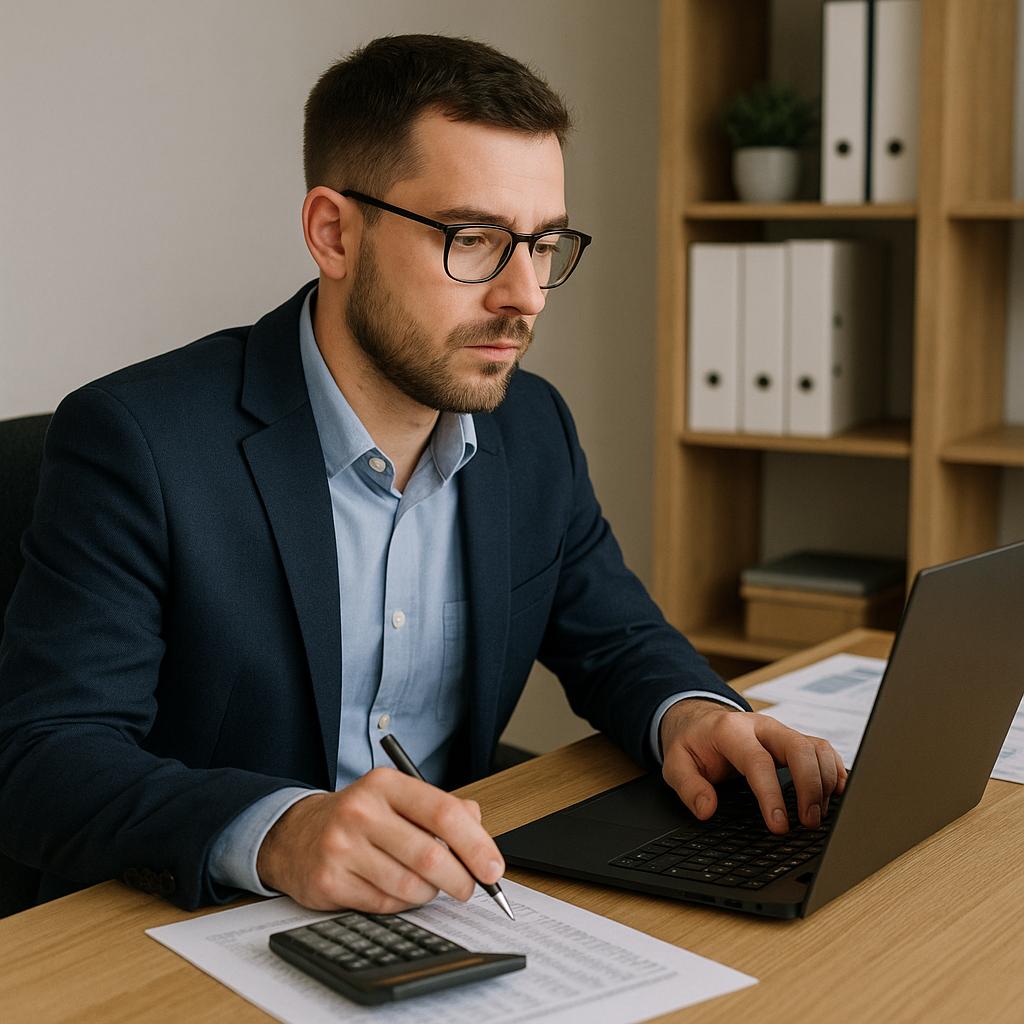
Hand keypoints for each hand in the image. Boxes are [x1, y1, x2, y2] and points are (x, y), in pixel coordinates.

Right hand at [255, 768, 503, 911]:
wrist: (297, 835)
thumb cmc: (362, 818)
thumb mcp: (400, 800)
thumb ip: (444, 809)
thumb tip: (481, 832)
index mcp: (385, 784)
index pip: (443, 812)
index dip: (476, 844)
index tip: (493, 868)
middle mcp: (361, 811)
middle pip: (430, 855)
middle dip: (460, 879)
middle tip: (469, 888)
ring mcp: (341, 846)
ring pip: (409, 886)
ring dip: (430, 894)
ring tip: (428, 886)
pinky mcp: (329, 880)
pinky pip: (385, 905)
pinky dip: (402, 905)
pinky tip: (397, 891)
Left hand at [659, 699, 846, 833]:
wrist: (700, 721)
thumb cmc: (692, 743)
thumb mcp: (675, 764)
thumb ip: (689, 787)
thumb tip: (707, 810)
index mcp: (730, 731)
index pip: (758, 761)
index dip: (771, 795)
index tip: (779, 825)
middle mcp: (761, 727)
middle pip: (798, 748)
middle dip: (810, 787)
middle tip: (808, 822)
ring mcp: (780, 731)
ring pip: (815, 748)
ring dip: (824, 782)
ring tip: (817, 815)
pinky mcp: (793, 739)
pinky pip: (822, 750)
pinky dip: (833, 771)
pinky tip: (833, 795)